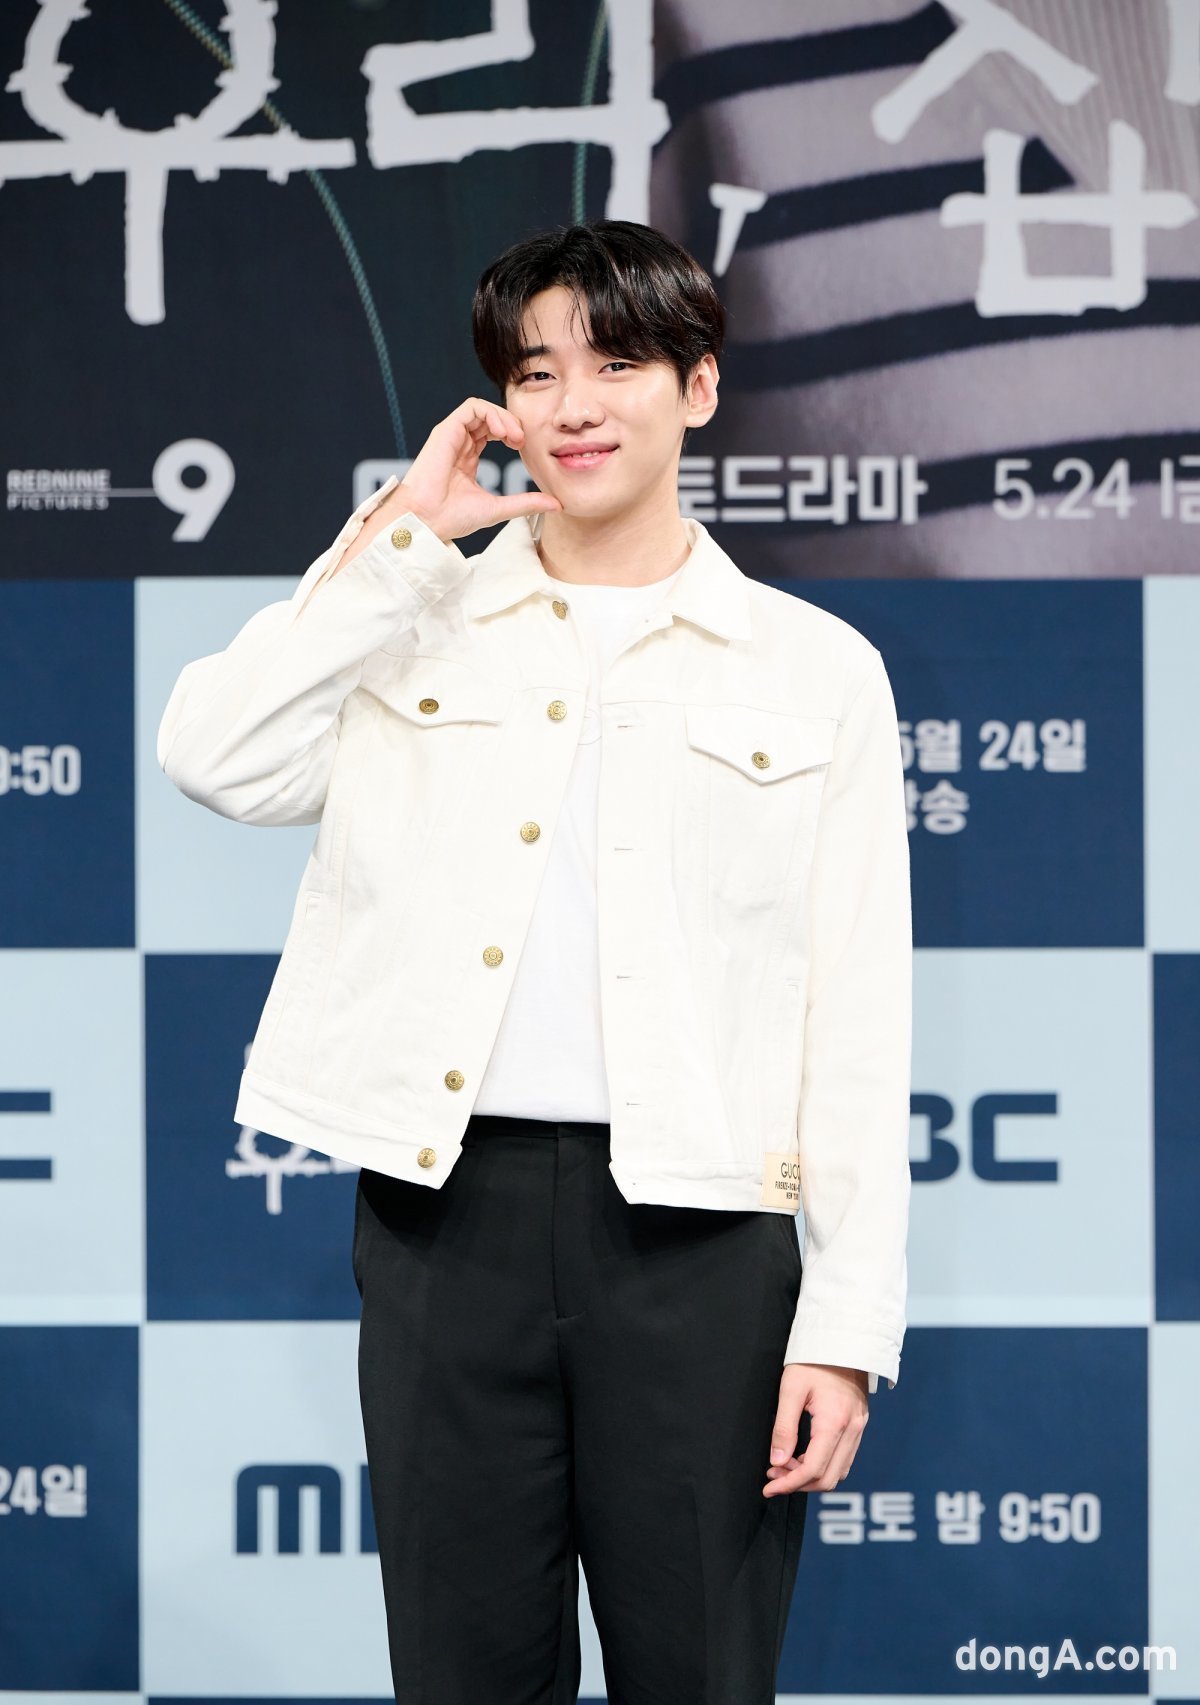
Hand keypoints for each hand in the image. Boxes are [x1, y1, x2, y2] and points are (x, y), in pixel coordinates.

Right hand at [389, 396, 562, 543]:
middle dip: (511, 424)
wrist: (427, 521)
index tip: (523, 449)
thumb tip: (556, 504)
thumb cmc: (452, 518)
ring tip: (515, 436)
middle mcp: (459, 444)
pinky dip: (490, 413)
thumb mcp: (498, 508)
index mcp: (467, 459)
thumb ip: (525, 503)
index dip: (511, 434)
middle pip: (489, 418)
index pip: (492, 432)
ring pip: (482, 409)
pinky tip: (502, 431)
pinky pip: (471, 408)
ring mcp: (452, 436)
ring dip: (504, 417)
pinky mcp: (445, 430)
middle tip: (522, 442)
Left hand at [762, 1363, 868, 1497]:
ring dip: (812, 1476)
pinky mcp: (860, 1424)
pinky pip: (845, 1458)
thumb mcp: (790, 1389)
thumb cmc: (813, 1360)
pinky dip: (824, 1465)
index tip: (769, 1487)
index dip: (789, 1484)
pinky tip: (804, 1456)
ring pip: (839, 1472)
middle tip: (774, 1476)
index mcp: (835, 1422)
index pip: (814, 1470)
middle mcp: (853, 1430)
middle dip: (799, 1484)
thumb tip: (777, 1461)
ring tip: (785, 1466)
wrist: (842, 1338)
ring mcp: (859, 1428)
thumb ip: (783, 1428)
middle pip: (829, 1478)